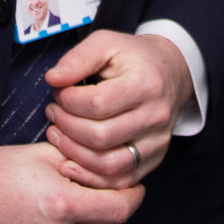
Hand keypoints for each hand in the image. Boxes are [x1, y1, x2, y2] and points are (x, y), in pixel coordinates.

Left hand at [43, 31, 193, 189]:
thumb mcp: (106, 43)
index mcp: (145, 84)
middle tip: (53, 114)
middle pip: (100, 137)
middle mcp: (156, 116)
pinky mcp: (155, 159)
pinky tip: (70, 163)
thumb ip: (78, 58)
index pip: (97, 103)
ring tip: (57, 135)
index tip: (58, 93)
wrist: (170, 72)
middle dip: (66, 127)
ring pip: (108, 164)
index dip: (68, 101)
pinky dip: (91, 178)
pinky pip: (120, 181)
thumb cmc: (133, 58)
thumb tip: (53, 79)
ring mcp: (157, 142)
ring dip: (73, 154)